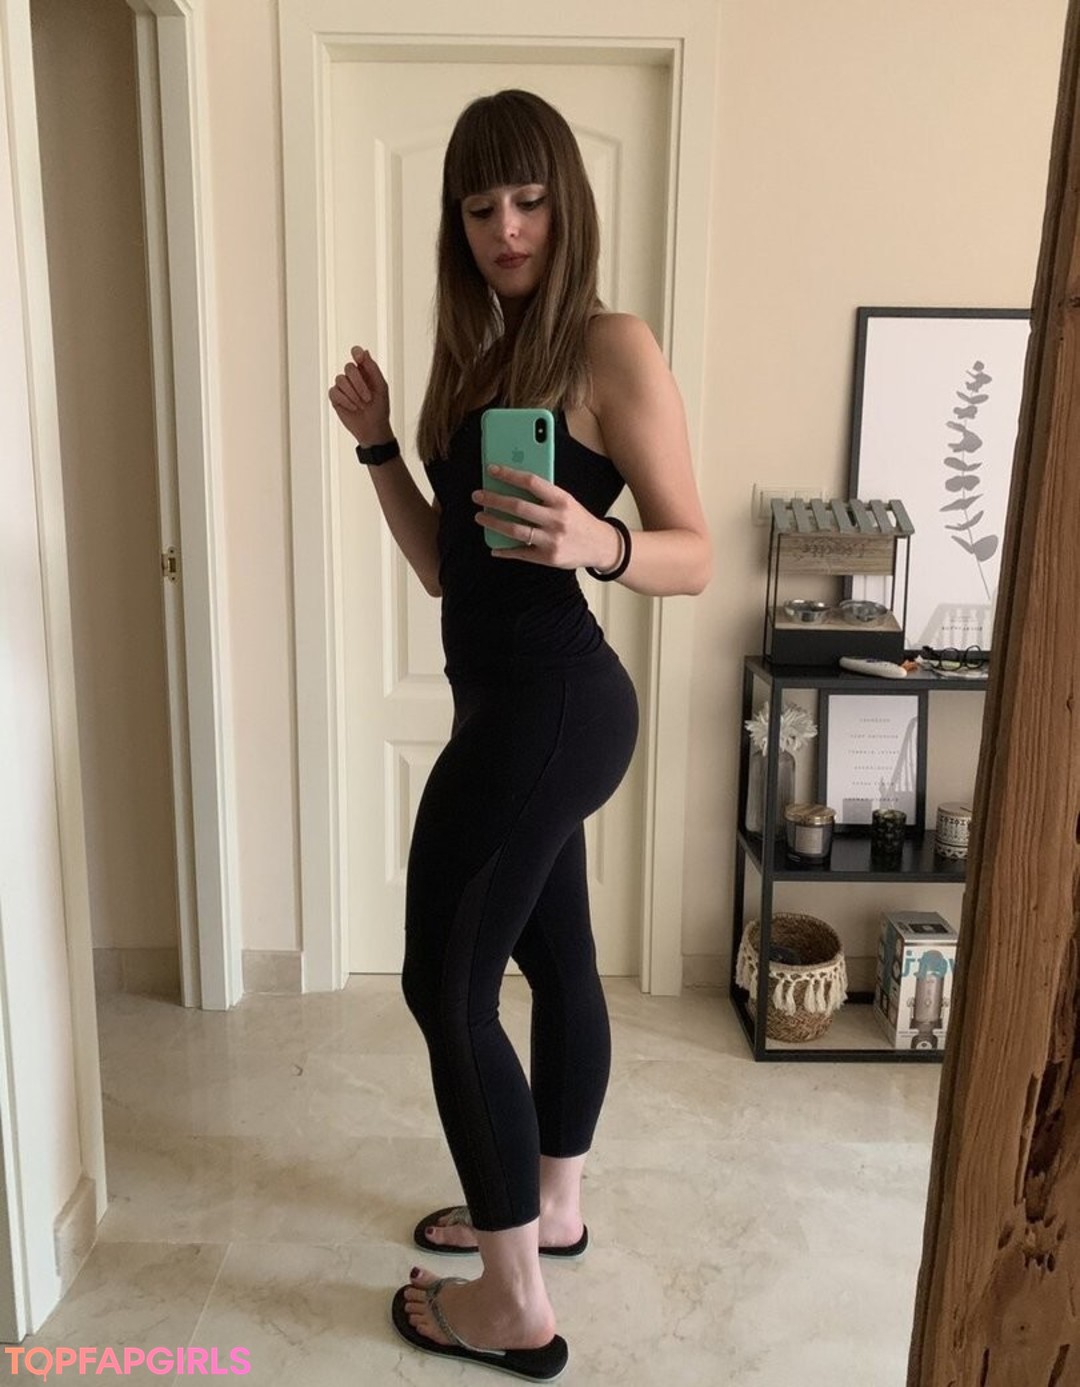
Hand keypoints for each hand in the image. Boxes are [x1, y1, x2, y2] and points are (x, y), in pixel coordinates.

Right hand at [328, 346, 393, 445]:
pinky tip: (353, 408)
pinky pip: (334, 391)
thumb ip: (373, 369)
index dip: (356, 353)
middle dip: (359, 384)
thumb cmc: (380, 408)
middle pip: (348, 368)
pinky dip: (345, 400)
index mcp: (365, 371)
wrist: (373, 428)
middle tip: (368, 398)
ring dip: (353, 394)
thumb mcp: (381, 387)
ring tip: (361, 405)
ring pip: (340, 379)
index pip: (356, 352)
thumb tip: (365, 351)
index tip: (359, 359)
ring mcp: (343, 386)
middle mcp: (352, 376)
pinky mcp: (335, 397)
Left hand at [472, 465, 622, 570]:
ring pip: (515, 530)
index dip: (509, 474)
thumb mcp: (566, 502)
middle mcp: (557, 520)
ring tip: (480, 516)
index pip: (532, 482)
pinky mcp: (548, 558)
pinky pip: (520, 553)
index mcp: (562, 500)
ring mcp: (552, 540)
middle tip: (477, 495)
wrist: (600, 546)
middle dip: (494, 499)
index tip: (491, 469)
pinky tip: (493, 547)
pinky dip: (504, 551)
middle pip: (519, 507)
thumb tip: (512, 485)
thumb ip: (544, 495)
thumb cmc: (578, 520)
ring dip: (493, 522)